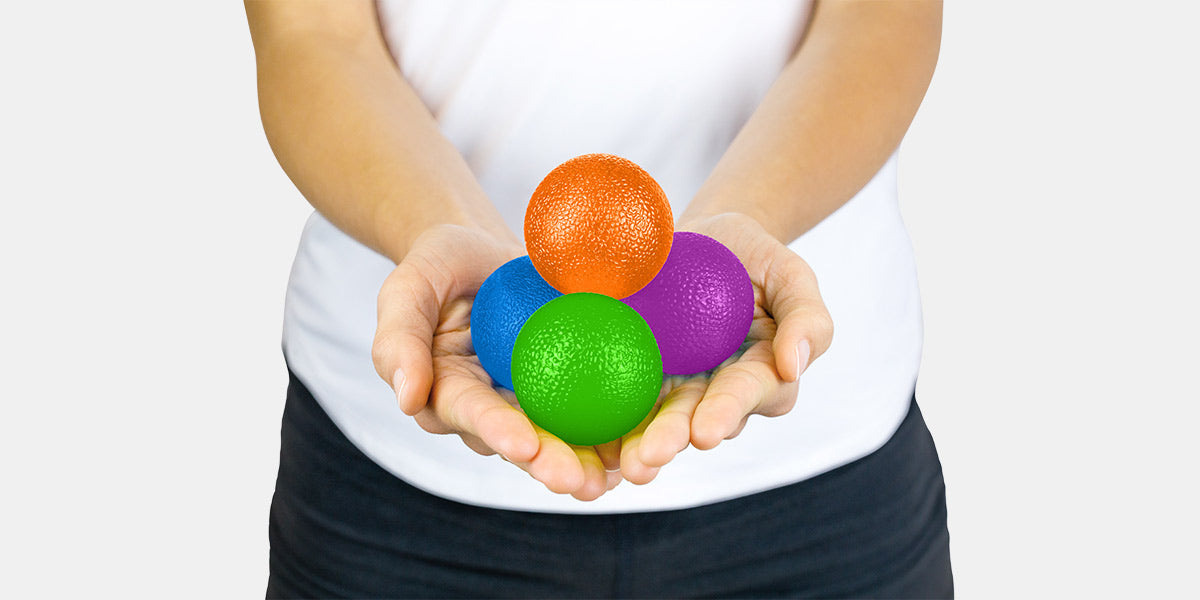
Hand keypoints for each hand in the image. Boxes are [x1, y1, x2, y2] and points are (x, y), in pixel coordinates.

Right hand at [371, 224, 618, 499]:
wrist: (487, 252)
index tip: (525, 447)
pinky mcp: (568, 385)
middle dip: (548, 465)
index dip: (497, 430)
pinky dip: (617, 432)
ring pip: (560, 439)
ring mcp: (532, 400)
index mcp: (447, 390)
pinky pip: (593, 412)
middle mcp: (491, 407)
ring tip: (613, 478)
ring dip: (587, 462)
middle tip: (576, 481)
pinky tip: (642, 448)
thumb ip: (399, 338)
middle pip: (521, 442)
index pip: (470, 412)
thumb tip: (407, 399)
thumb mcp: (409, 287)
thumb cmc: (441, 267)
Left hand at [619, 213, 833, 483]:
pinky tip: (583, 435)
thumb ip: (807, 319)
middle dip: (672, 439)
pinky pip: (617, 394)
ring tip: (621, 462)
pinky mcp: (633, 370)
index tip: (706, 432)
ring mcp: (672, 384)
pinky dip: (603, 415)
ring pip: (654, 417)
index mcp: (759, 375)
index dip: (726, 412)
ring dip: (636, 442)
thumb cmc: (755, 258)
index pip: (745, 395)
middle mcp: (714, 390)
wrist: (702, 239)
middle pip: (694, 418)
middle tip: (648, 458)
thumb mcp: (792, 276)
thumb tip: (794, 367)